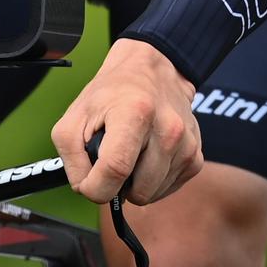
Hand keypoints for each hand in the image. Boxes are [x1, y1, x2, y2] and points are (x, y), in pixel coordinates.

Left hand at [51, 38, 202, 205]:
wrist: (151, 71)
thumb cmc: (111, 93)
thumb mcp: (74, 116)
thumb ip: (72, 157)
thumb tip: (85, 189)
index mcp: (135, 112)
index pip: (115, 169)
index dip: (96, 188)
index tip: (88, 184)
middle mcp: (167, 129)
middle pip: (137, 190)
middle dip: (116, 184)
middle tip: (110, 158)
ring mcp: (186, 144)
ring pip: (152, 194)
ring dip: (134, 183)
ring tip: (129, 153)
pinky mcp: (195, 156)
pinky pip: (166, 190)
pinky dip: (151, 182)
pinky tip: (144, 157)